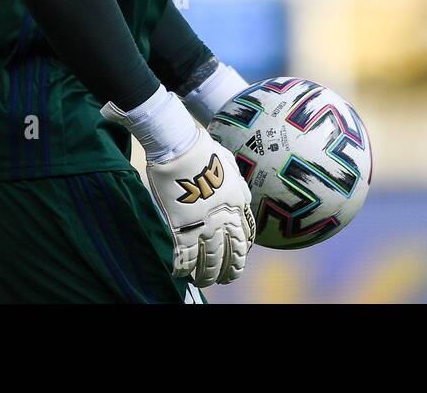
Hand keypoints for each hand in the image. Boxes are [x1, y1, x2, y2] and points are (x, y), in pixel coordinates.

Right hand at [144, 126, 255, 286]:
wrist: (181, 146)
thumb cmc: (203, 149)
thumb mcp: (230, 164)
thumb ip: (238, 184)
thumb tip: (243, 195)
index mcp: (238, 202)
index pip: (247, 236)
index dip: (243, 251)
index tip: (237, 258)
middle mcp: (225, 217)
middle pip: (232, 254)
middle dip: (229, 271)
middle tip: (223, 279)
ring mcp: (204, 224)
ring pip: (211, 262)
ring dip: (206, 276)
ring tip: (201, 281)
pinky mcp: (182, 227)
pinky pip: (185, 258)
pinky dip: (182, 269)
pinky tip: (179, 273)